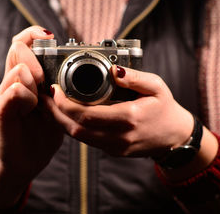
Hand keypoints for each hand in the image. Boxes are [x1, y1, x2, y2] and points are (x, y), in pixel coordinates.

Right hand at [0, 26, 63, 208]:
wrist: (26, 161)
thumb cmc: (43, 132)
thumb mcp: (56, 105)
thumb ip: (59, 87)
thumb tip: (75, 67)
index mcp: (24, 78)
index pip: (22, 43)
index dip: (33, 34)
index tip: (49, 37)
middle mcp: (11, 82)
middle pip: (16, 50)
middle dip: (35, 58)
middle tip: (45, 78)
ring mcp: (5, 96)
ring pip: (16, 69)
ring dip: (33, 78)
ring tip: (41, 97)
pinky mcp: (2, 112)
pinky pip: (11, 93)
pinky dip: (25, 95)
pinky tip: (32, 106)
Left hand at [51, 65, 193, 157]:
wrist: (174, 138)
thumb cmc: (165, 109)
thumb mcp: (156, 86)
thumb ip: (135, 77)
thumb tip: (114, 69)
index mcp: (129, 118)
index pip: (87, 115)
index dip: (65, 104)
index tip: (55, 89)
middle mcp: (120, 136)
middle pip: (76, 129)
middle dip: (55, 113)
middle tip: (45, 96)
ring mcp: (115, 147)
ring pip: (78, 137)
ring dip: (60, 121)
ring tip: (49, 104)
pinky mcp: (113, 150)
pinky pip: (86, 140)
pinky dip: (72, 127)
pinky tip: (65, 114)